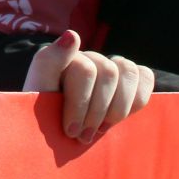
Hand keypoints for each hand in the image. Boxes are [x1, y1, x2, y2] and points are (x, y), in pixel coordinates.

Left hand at [25, 30, 155, 143]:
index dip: (79, 103)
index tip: (69, 130)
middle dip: (96, 111)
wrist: (52, 143)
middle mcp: (87, 58)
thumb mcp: (34, 95)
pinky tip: (121, 117)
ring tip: (101, 129)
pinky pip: (144, 75)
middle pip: (108, 72)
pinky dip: (137, 98)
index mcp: (63, 58)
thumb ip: (47, 62)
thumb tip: (73, 34)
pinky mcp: (127, 80)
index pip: (84, 68)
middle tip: (82, 135)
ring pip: (128, 71)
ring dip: (117, 107)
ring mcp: (109, 67)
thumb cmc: (43, 122)